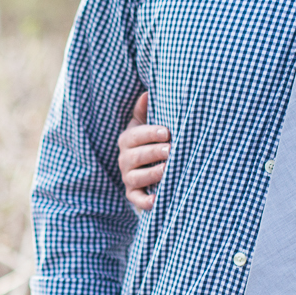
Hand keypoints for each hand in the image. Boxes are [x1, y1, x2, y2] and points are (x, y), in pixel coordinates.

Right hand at [117, 93, 170, 211]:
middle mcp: (124, 160)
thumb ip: (144, 110)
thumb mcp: (144, 123)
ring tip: (167, 170)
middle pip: (136, 157)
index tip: (168, 132)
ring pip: (136, 177)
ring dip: (152, 174)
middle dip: (153, 153)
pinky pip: (136, 199)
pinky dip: (145, 201)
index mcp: (127, 140)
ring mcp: (128, 178)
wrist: (147, 165)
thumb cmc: (149, 140)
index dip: (150, 133)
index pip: (136, 136)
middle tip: (170, 150)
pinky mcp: (132, 195)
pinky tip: (156, 200)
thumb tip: (147, 92)